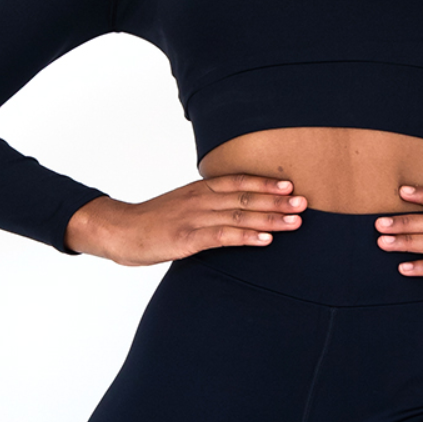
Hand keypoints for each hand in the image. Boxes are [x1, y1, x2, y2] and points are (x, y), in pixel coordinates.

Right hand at [66, 174, 306, 264]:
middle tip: (304, 202)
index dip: (265, 183)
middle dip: (277, 200)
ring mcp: (194, 218)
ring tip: (295, 221)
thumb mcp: (182, 207)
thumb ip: (207, 207)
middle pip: (245, 197)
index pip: (238, 181)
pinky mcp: (187, 238)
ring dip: (270, 218)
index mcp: (199, 190)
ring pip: (239, 215)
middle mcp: (200, 199)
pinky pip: (222, 236)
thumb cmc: (151, 222)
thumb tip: (234, 212)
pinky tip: (265, 240)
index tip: (290, 185)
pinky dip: (246, 237)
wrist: (118, 230)